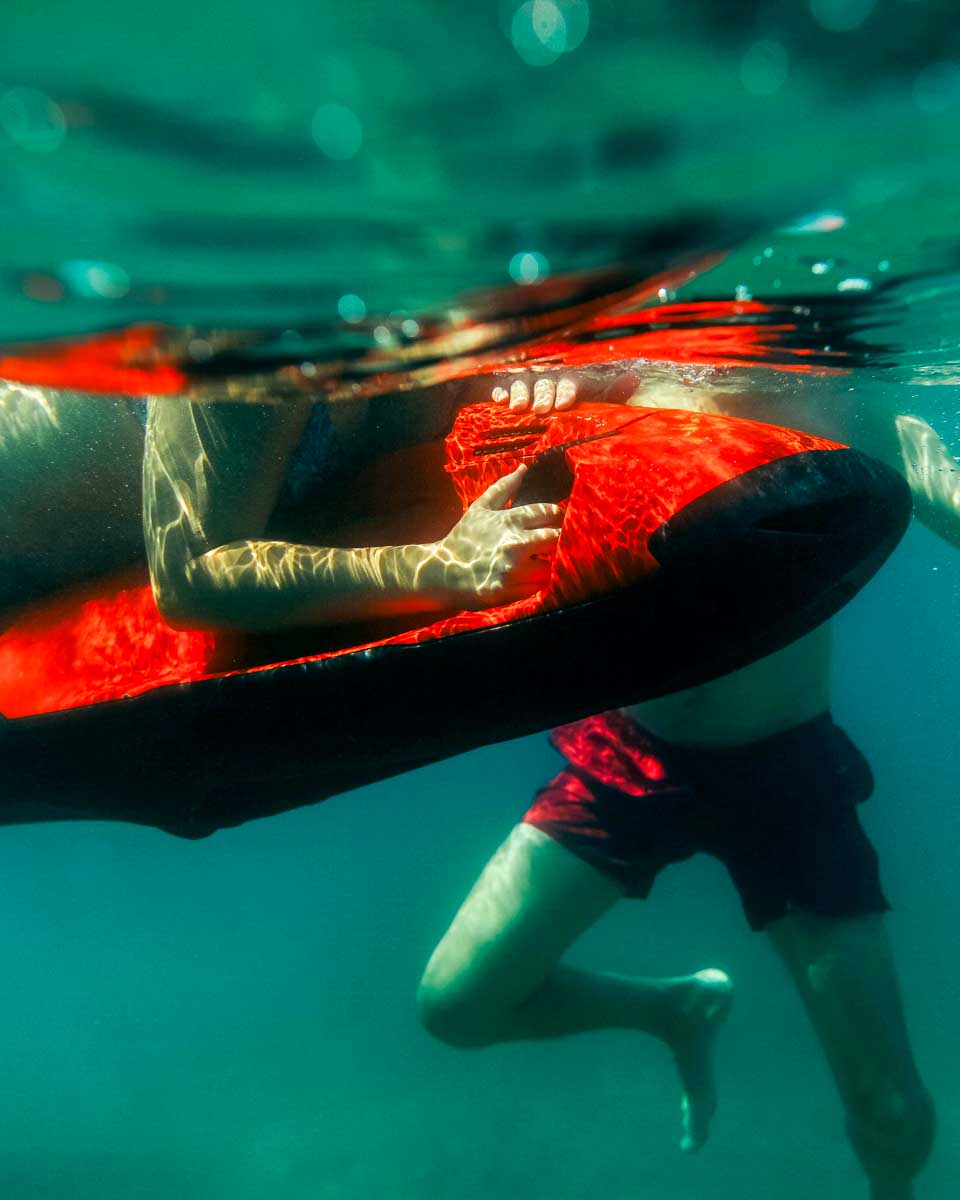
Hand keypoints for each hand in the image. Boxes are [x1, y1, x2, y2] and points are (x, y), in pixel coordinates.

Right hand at [425, 465, 562, 607]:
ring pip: (551, 564)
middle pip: (558, 538)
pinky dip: (535, 581)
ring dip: (547, 563)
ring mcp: (514, 569)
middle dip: (557, 540)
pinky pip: (538, 585)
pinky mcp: (511, 590)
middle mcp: (515, 543)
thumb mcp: (480, 509)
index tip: (554, 522)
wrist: (441, 573)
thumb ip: (503, 488)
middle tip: (549, 543)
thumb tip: (524, 468)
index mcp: (510, 520)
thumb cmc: (463, 539)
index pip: (550, 512)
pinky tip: (523, 578)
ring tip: (534, 562)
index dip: (557, 516)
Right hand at [491, 370, 640, 412]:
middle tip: (541, 409)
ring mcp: (528, 385)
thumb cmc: (575, 405)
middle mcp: (549, 380)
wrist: (548, 410)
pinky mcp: (509, 391)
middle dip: (543, 395)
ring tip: (518, 407)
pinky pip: (503, 387)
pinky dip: (501, 392)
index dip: (567, 391)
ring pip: (523, 383)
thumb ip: (613, 392)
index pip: (570, 383)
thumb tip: (634, 377)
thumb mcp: (597, 400)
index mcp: (570, 383)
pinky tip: (499, 400)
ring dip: (520, 393)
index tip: (564, 404)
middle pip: (545, 384)